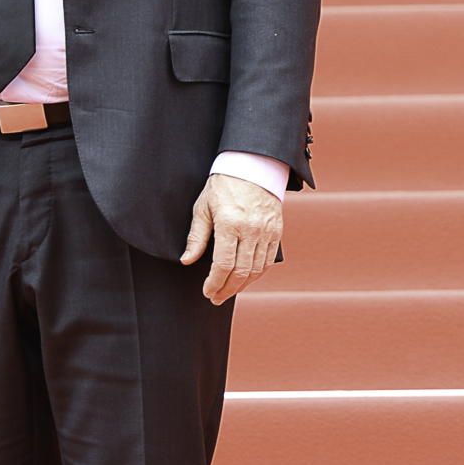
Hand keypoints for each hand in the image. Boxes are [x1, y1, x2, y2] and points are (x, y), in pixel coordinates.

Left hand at [179, 173, 282, 304]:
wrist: (252, 166)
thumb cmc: (223, 185)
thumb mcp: (203, 208)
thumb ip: (196, 237)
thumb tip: (186, 261)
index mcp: (230, 223)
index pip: (224, 265)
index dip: (214, 283)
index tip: (207, 291)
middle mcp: (251, 229)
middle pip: (241, 272)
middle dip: (227, 289)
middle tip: (216, 298)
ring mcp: (266, 231)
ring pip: (256, 269)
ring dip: (242, 285)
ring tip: (229, 291)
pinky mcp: (276, 231)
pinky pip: (268, 260)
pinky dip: (257, 274)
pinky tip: (246, 279)